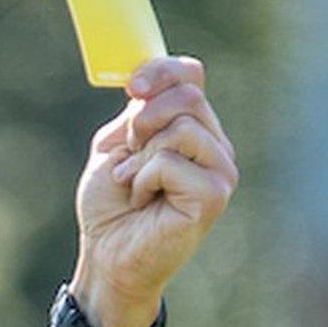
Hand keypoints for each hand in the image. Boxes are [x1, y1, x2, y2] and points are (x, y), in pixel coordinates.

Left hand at [69, 56, 238, 326]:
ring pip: (180, 128)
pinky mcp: (214, 194)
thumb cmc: (111, 205)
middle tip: (127, 157)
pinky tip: (144, 202)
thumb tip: (146, 78)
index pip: (191, 76)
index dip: (161, 72)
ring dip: (140, 158)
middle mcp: (214, 145)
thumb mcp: (116, 145)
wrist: (107, 254)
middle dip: (143, 122)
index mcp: (194, 127)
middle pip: (187, 96)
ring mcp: (221, 170)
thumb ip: (137, 111)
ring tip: (136, 185)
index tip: (132, 88)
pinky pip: (171, 161)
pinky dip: (144, 179)